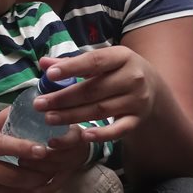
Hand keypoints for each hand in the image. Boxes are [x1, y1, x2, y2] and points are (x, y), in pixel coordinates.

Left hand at [34, 47, 156, 142]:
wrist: (153, 88)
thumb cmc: (119, 71)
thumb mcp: (102, 62)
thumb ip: (72, 63)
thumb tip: (43, 64)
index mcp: (122, 57)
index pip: (94, 62)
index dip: (71, 68)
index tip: (49, 75)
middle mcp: (132, 78)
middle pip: (93, 90)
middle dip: (63, 98)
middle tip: (39, 104)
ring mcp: (136, 100)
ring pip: (100, 110)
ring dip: (72, 116)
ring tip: (49, 118)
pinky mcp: (137, 120)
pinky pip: (118, 130)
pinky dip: (101, 135)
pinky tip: (83, 135)